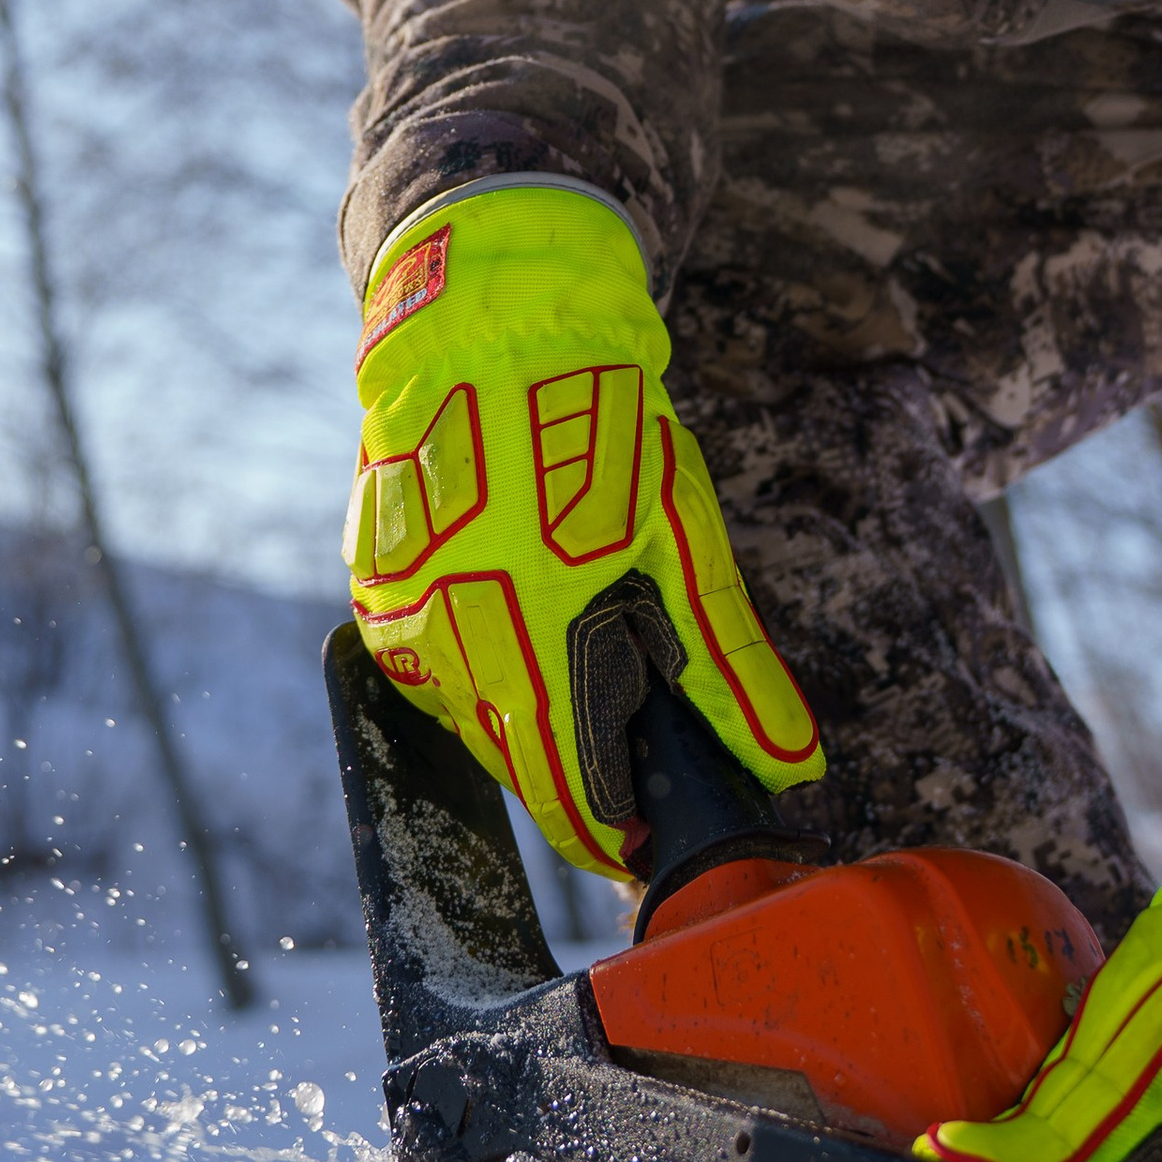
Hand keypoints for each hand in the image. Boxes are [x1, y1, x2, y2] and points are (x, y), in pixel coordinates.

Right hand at [344, 179, 822, 873]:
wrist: (488, 316)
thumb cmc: (597, 420)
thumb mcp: (684, 536)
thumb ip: (731, 667)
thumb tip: (789, 765)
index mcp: (536, 625)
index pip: (571, 787)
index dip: (614, 833)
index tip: (651, 844)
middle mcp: (451, 633)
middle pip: (520, 764)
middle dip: (579, 777)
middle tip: (635, 755)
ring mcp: (400, 614)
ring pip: (473, 721)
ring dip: (529, 718)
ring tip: (579, 653)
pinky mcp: (373, 592)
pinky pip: (432, 671)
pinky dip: (482, 669)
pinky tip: (521, 618)